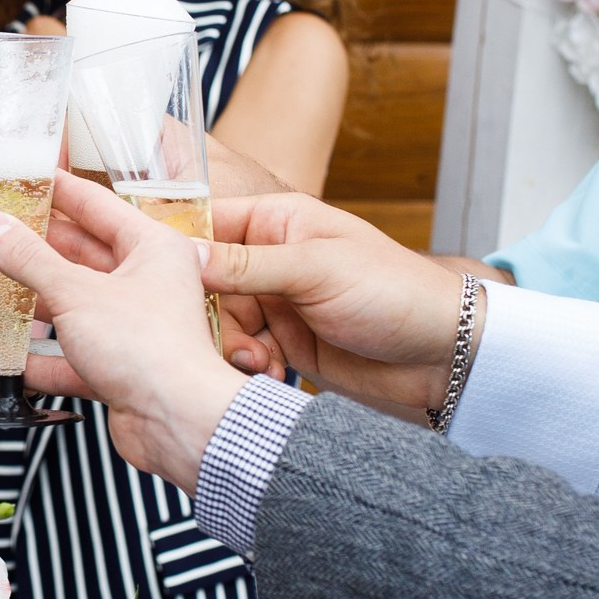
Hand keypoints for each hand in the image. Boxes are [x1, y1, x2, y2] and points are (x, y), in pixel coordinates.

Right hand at [0, 192, 277, 375]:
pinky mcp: (119, 368)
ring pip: (65, 308)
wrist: (180, 425)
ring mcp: (131, 328)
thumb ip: (29, 259)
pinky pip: (68, 355)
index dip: (53, 190)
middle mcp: (145, 283)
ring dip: (18, 306)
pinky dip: (34, 356)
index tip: (18, 179)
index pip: (94, 205)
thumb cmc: (150, 349)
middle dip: (21, 256)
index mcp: (151, 248)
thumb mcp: (76, 292)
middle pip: (72, 259)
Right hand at [193, 193, 482, 416]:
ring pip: (221, 323)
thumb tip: (184, 255)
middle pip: (205, 283)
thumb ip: (246, 264)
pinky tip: (270, 376)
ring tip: (258, 363)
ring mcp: (277, 303)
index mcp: (277, 222)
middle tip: (227, 339)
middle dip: (209, 315)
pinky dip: (249, 367)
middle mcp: (271, 260)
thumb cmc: (395, 293)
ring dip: (231, 347)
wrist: (443, 356)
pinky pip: (243, 352)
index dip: (177, 252)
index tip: (155, 280)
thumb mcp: (316, 270)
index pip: (205, 224)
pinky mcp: (285, 343)